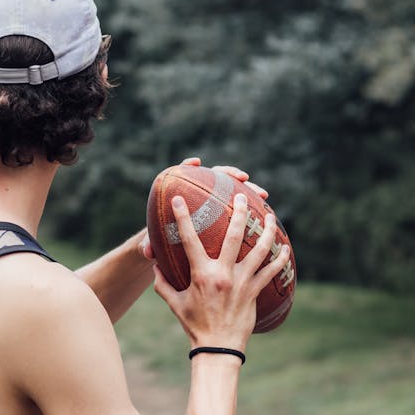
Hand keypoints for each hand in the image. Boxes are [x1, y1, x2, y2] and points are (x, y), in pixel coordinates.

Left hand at [140, 157, 267, 260]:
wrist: (167, 251)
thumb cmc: (158, 245)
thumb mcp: (153, 247)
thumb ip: (148, 247)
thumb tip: (147, 251)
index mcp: (179, 195)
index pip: (183, 173)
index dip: (189, 165)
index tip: (196, 162)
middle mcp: (199, 194)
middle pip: (216, 176)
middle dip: (230, 173)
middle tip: (242, 177)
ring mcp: (214, 201)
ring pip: (234, 189)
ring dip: (250, 189)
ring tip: (263, 195)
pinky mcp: (226, 211)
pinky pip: (242, 206)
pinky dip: (254, 207)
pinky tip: (267, 214)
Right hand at [151, 192, 289, 349]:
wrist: (217, 348)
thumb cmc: (194, 325)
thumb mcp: (174, 303)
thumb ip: (162, 284)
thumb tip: (155, 267)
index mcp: (200, 275)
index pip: (189, 240)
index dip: (183, 218)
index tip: (180, 200)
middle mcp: (223, 275)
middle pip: (232, 236)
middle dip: (237, 213)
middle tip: (241, 196)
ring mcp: (241, 282)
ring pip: (258, 250)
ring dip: (265, 231)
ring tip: (269, 215)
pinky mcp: (254, 292)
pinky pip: (271, 271)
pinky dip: (279, 258)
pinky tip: (284, 246)